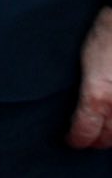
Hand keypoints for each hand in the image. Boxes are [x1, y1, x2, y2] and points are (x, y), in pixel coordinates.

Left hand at [68, 6, 111, 149]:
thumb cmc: (103, 35)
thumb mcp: (83, 62)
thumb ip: (83, 88)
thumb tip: (75, 104)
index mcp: (96, 95)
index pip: (84, 131)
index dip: (76, 139)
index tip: (70, 140)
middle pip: (106, 138)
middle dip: (95, 142)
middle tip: (86, 140)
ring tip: (103, 135)